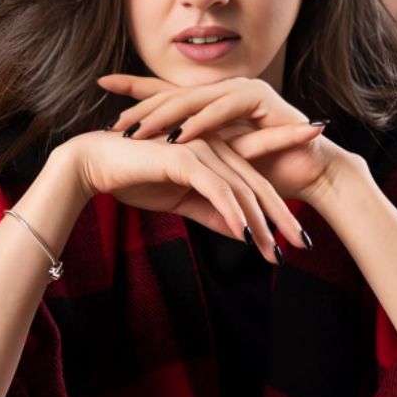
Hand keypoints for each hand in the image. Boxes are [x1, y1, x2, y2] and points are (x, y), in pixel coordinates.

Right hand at [58, 124, 323, 261]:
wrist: (94, 164)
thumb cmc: (134, 178)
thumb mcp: (181, 202)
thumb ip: (211, 213)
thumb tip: (241, 234)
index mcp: (214, 152)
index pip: (253, 181)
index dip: (276, 209)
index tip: (294, 236)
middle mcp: (212, 144)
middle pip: (256, 183)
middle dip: (280, 217)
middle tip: (302, 245)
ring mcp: (199, 147)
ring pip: (241, 188)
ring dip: (260, 223)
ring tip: (274, 251)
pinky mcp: (184, 157)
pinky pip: (216, 188)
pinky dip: (233, 212)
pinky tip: (246, 236)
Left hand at [98, 74, 363, 212]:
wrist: (310, 173)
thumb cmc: (265, 171)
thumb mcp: (215, 164)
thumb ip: (188, 157)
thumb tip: (144, 160)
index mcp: (211, 102)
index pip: (166, 92)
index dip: (134, 87)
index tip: (101, 83)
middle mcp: (224, 90)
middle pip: (173, 94)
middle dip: (141, 107)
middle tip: (114, 123)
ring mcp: (243, 90)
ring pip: (193, 99)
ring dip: (164, 116)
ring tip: (137, 131)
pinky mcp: (261, 99)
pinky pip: (224, 109)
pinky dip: (201, 123)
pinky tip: (180, 136)